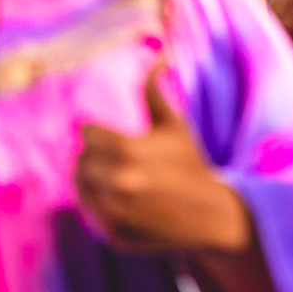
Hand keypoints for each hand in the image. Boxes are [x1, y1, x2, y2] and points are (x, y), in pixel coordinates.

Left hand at [76, 64, 249, 253]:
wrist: (211, 215)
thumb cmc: (191, 164)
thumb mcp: (175, 126)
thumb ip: (156, 93)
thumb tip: (159, 56)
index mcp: (128, 150)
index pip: (87, 134)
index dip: (102, 133)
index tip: (119, 138)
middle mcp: (118, 183)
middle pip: (81, 161)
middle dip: (98, 158)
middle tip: (122, 160)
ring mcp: (115, 212)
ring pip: (81, 187)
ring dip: (95, 180)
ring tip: (122, 178)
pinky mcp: (114, 235)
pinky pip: (91, 212)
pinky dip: (103, 205)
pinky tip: (126, 200)